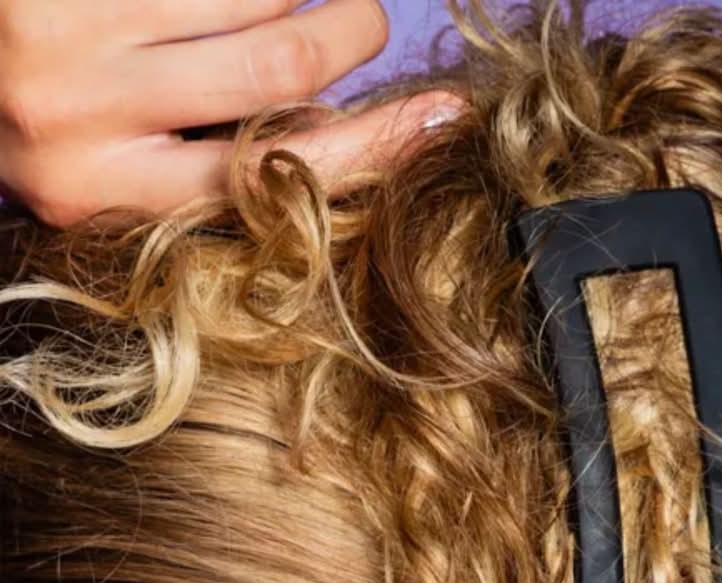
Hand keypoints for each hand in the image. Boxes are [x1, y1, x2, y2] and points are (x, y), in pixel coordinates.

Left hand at [0, 0, 458, 226]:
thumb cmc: (46, 120)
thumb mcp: (122, 174)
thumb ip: (218, 163)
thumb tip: (341, 133)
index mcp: (110, 194)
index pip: (277, 172)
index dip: (376, 144)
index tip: (444, 116)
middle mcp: (74, 114)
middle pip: (282, 63)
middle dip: (348, 32)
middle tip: (359, 22)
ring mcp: (55, 24)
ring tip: (247, 9)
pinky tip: (207, 5)